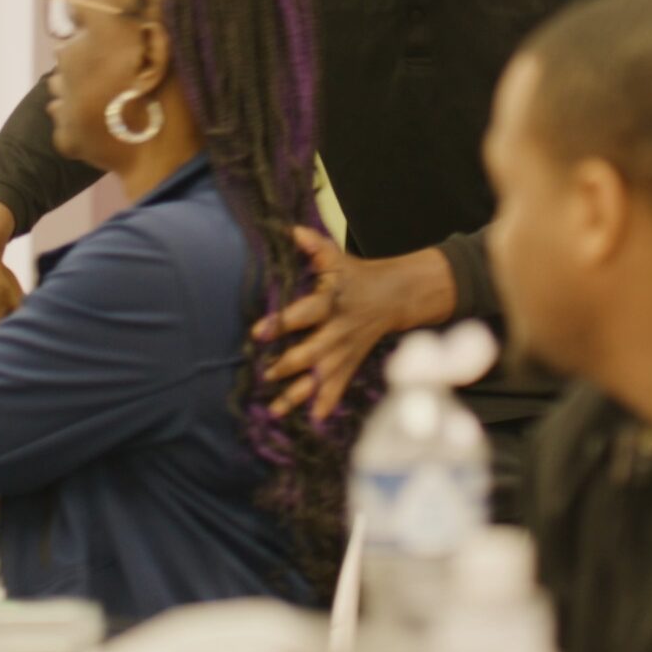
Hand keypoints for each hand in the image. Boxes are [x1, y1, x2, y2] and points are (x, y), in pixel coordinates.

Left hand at [255, 229, 455, 420]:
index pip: (304, 313)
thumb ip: (315, 247)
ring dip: (298, 394)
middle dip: (289, 364)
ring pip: (320, 376)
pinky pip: (338, 387)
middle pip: (312, 351)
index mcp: (331, 303)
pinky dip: (327, 403)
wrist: (394, 296)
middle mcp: (337, 331)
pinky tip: (314, 420)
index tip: (257, 333)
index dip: (281, 323)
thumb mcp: (337, 258)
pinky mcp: (350, 364)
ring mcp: (344, 351)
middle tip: (266, 374)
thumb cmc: (355, 275)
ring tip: (276, 411)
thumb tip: (291, 231)